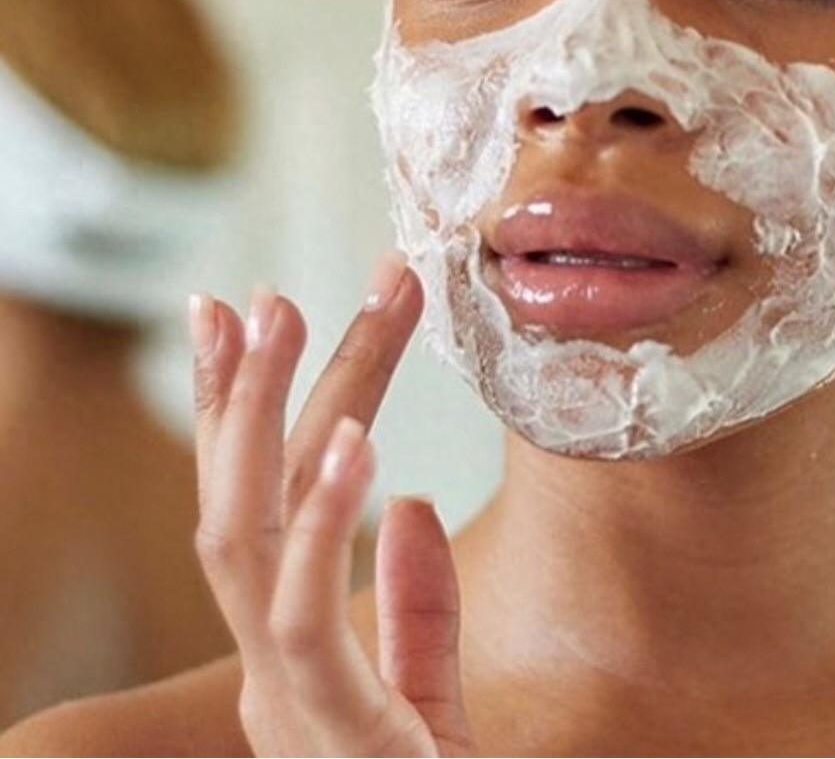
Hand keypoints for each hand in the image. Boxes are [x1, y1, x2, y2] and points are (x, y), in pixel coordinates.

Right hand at [189, 253, 475, 756]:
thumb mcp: (432, 697)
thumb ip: (418, 606)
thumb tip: (416, 499)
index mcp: (287, 654)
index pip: (249, 504)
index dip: (233, 409)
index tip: (235, 313)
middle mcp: (266, 670)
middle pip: (239, 499)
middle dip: (245, 388)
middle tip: (264, 289)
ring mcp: (284, 704)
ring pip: (242, 538)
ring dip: (263, 421)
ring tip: (290, 316)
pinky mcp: (331, 738)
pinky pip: (302, 621)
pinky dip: (320, 526)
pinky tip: (357, 446)